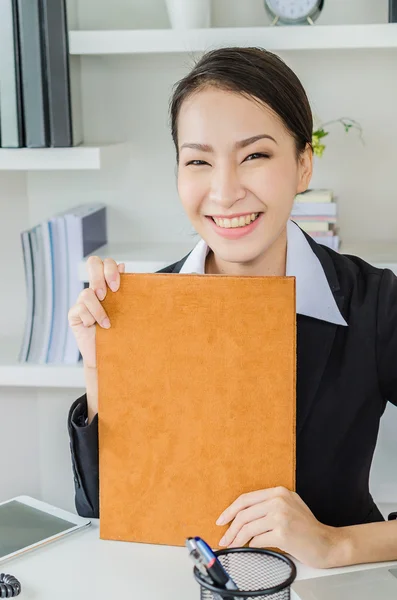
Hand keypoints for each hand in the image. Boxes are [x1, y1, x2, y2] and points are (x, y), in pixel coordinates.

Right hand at [67, 256, 124, 368]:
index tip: (117, 287)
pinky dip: (90, 318)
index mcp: (107, 285)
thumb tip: (123, 266)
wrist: (111, 355)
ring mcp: (82, 302)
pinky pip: (79, 309)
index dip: (110, 268)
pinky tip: (95, 327)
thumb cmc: (120, 332)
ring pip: (87, 293)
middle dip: (100, 277)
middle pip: (93, 263)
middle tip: (107, 294)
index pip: (104, 263)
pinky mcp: (74, 315)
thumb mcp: (125, 310)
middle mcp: (94, 289)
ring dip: (99, 310)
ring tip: (107, 324)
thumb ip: (124, 289)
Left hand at [216, 486, 341, 567]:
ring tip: (233, 545)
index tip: (221, 520)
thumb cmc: (307, 528)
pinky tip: (250, 547)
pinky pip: (258, 540)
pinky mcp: (283, 533)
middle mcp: (279, 500)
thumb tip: (240, 516)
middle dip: (230, 528)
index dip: (230, 510)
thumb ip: (268, 505)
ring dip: (237, 539)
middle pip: (244, 513)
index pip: (246, 499)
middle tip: (224, 538)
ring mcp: (281, 516)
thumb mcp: (289, 506)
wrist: (327, 543)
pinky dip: (251, 545)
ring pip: (248, 527)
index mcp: (279, 492)